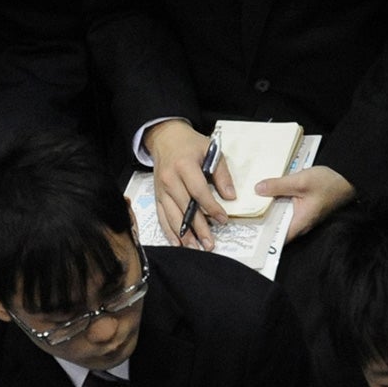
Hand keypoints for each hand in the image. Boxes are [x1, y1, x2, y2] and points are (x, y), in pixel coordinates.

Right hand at [145, 121, 234, 248]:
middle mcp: (170, 179)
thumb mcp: (211, 151)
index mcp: (184, 166)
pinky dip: (169, 231)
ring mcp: (161, 189)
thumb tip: (230, 197)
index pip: (199, 191)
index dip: (211, 207)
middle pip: (185, 208)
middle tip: (209, 244)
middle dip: (198, 228)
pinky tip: (177, 243)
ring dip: (183, 234)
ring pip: (172, 215)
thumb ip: (222, 174)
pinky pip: (162, 216)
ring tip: (195, 248)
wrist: (165, 138)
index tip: (223, 220)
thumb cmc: (191, 145)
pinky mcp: (157, 196)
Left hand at [254, 165, 354, 239]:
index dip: (260, 236)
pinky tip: (264, 198)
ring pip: (280, 219)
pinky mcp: (303, 210)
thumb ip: (278, 186)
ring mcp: (302, 218)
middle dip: (260, 223)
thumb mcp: (301, 181)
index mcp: (300, 223)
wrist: (347, 178)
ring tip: (248, 207)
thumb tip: (257, 190)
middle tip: (241, 217)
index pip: (276, 238)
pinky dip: (275, 206)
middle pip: (275, 229)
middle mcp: (300, 225)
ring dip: (267, 213)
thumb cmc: (328, 183)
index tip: (244, 231)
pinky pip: (285, 211)